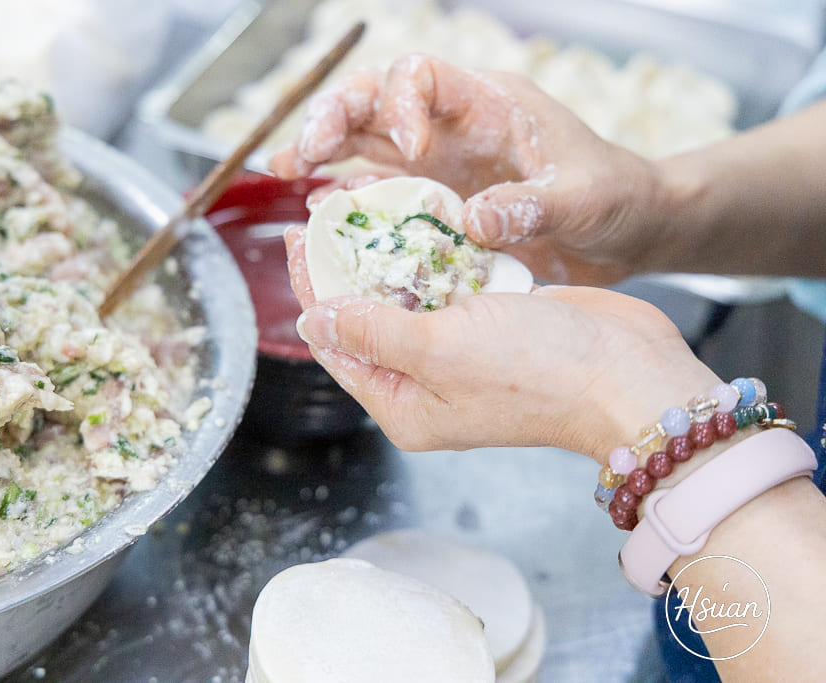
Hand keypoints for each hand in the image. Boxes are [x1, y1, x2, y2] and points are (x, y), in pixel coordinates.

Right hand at [271, 55, 668, 284]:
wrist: (627, 227)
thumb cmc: (615, 197)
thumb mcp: (585, 198)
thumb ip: (531, 207)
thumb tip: (472, 221)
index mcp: (489, 105)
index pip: (423, 77)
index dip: (400, 104)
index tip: (409, 151)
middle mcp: (453, 126)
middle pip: (375, 102)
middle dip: (332, 119)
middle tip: (299, 153)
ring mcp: (439, 162)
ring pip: (365, 141)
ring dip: (322, 153)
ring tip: (284, 171)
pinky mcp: (434, 199)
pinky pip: (378, 190)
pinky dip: (345, 197)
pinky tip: (318, 209)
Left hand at [284, 223, 717, 458]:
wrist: (631, 372)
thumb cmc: (536, 372)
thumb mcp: (438, 350)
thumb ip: (370, 332)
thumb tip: (309, 321)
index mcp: (402, 405)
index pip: (337, 343)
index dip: (312, 289)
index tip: (299, 237)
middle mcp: (426, 383)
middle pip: (367, 319)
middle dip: (346, 269)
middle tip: (329, 214)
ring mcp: (462, 353)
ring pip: (409, 298)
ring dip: (390, 258)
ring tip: (367, 209)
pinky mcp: (494, 323)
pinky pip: (450, 287)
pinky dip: (435, 256)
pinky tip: (418, 220)